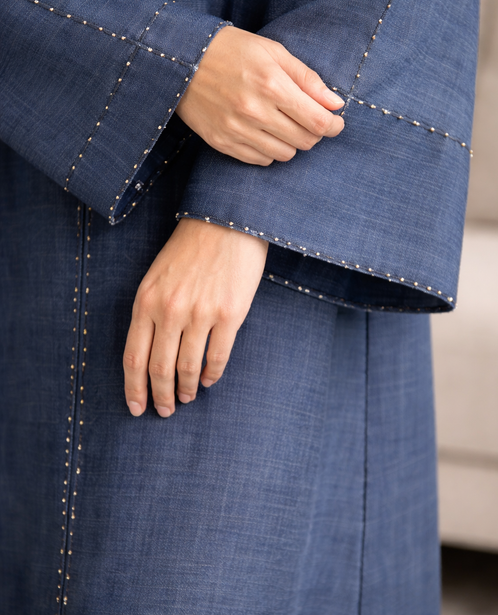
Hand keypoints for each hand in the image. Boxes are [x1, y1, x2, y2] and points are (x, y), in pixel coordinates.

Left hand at [123, 218, 267, 416]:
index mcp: (146, 301)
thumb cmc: (190, 248)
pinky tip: (209, 381)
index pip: (133, 358)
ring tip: (187, 397)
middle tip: (166, 410)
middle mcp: (169, 311)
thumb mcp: (157, 277)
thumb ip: (151, 311)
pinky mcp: (229, 314)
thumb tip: (153, 353)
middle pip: (159, 369)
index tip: (137, 407)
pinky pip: (217, 357)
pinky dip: (212, 375)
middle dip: (161, 396)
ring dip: (187, 389)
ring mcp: (200, 314)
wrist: (226, 221)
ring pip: (188, 368)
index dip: (134, 389)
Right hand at [176, 25, 344, 164]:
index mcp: (271, 84)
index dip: (333, 125)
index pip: (317, 121)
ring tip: (284, 124)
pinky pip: (261, 159)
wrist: (181, 59)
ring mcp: (236, 130)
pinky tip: (264, 132)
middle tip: (309, 119)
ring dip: (292, 142)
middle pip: (304, 140)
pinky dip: (270, 149)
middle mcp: (254, 111)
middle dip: (314, 132)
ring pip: (285, 154)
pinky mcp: (222, 142)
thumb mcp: (273, 52)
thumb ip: (307, 79)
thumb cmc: (231, 50)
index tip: (336, 121)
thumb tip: (336, 104)